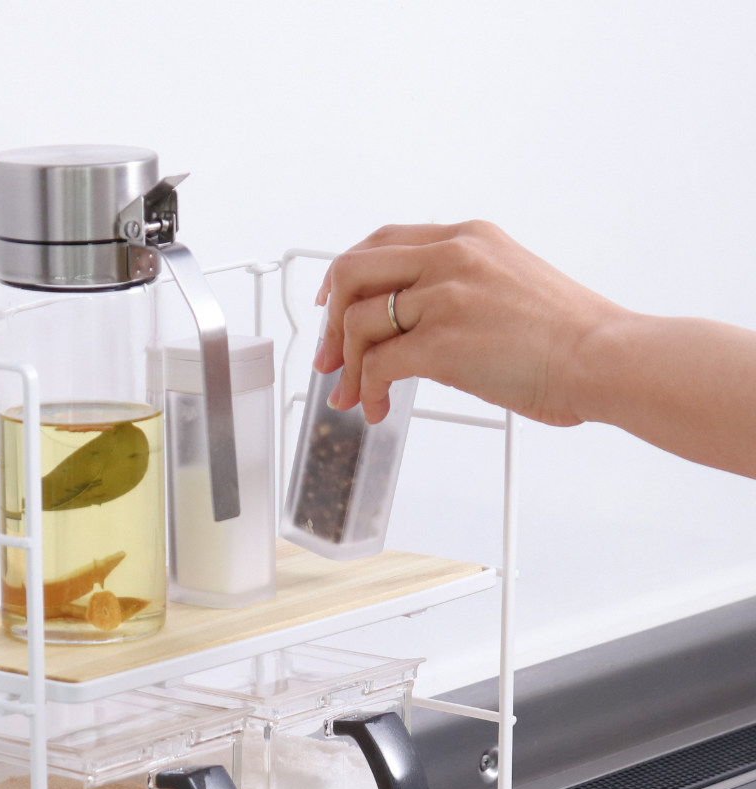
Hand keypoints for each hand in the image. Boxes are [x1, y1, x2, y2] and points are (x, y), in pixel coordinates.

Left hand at [314, 220, 621, 425]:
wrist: (603, 357)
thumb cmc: (568, 335)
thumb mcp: (509, 282)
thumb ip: (459, 288)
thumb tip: (412, 328)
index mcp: (468, 237)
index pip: (384, 241)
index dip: (345, 275)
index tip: (332, 305)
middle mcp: (451, 256)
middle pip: (352, 272)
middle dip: (330, 322)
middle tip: (328, 359)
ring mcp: (443, 297)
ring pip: (357, 323)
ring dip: (346, 367)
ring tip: (354, 396)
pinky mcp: (440, 342)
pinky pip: (375, 367)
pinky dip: (366, 392)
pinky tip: (377, 407)